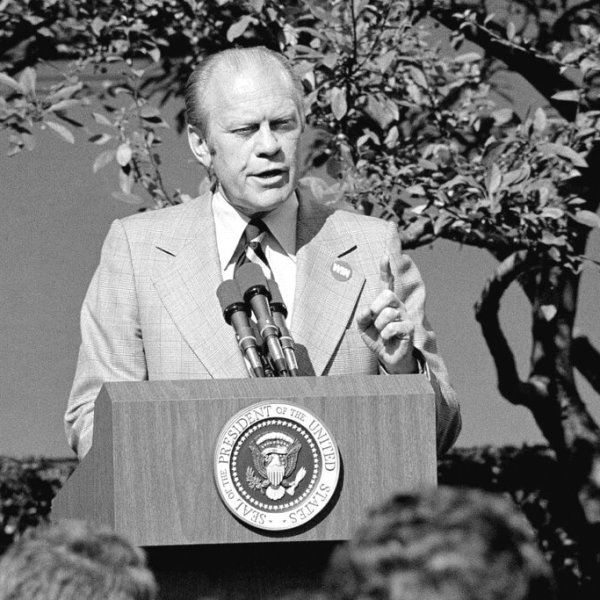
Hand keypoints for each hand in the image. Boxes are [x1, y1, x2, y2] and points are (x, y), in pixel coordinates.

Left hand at [356, 255, 416, 373]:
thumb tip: (367, 310)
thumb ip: (361, 317)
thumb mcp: (363, 327)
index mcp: (385, 302)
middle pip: (386, 294)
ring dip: (379, 326)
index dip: (386, 269)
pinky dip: (386, 334)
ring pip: (388, 313)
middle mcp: (397, 305)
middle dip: (376, 309)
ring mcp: (404, 315)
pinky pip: (393, 327)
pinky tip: (388, 338)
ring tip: (382, 334)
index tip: (385, 255)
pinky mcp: (409, 328)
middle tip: (374, 321)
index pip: (386, 282)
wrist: (388, 357)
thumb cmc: (377, 338)